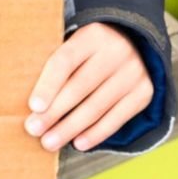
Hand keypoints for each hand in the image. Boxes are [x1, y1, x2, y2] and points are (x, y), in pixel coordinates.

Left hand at [25, 22, 153, 153]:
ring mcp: (133, 72)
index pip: (65, 61)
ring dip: (70, 128)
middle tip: (34, 130)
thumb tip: (32, 105)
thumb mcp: (76, 46)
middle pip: (79, 87)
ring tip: (49, 143)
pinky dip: (96, 133)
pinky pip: (117, 118)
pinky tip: (78, 143)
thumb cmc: (90, 52)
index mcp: (92, 35)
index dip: (48, 85)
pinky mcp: (144, 91)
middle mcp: (116, 51)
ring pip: (96, 106)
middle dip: (54, 113)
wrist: (135, 45)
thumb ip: (58, 67)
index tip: (33, 107)